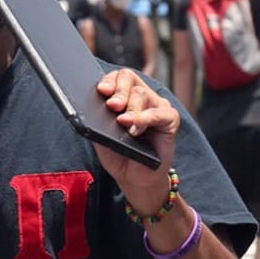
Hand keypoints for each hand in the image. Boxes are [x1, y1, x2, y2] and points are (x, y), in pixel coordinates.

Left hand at [95, 69, 179, 208]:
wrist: (136, 180)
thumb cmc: (119, 157)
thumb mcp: (102, 141)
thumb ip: (96, 124)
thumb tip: (89, 111)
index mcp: (123, 97)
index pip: (116, 78)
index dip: (109, 80)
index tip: (102, 91)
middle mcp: (140, 97)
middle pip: (129, 80)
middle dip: (119, 92)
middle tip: (112, 106)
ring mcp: (156, 106)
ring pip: (142, 94)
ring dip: (131, 109)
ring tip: (124, 123)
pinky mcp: (170, 119)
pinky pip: (159, 113)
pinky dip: (146, 118)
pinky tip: (136, 128)